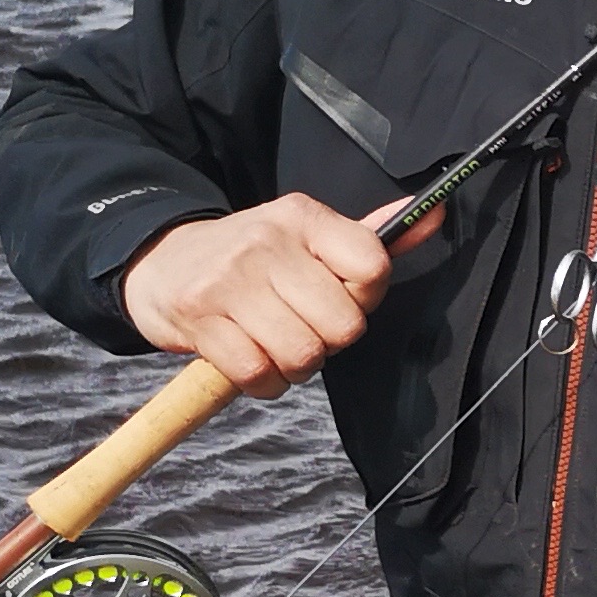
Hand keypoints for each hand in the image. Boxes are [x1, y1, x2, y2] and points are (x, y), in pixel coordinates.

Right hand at [122, 196, 439, 399]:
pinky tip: (251, 360)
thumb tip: (434, 213)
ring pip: (302, 355)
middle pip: (343, 325)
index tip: (339, 297)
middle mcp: (266, 242)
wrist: (161, 263)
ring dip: (295, 367)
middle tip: (304, 328)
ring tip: (276, 343)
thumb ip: (372, 236)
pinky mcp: (198, 320)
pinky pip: (257, 374)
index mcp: (303, 217)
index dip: (365, 298)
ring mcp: (228, 281)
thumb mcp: (308, 235)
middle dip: (330, 341)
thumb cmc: (253, 258)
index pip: (372, 267)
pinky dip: (263, 383)